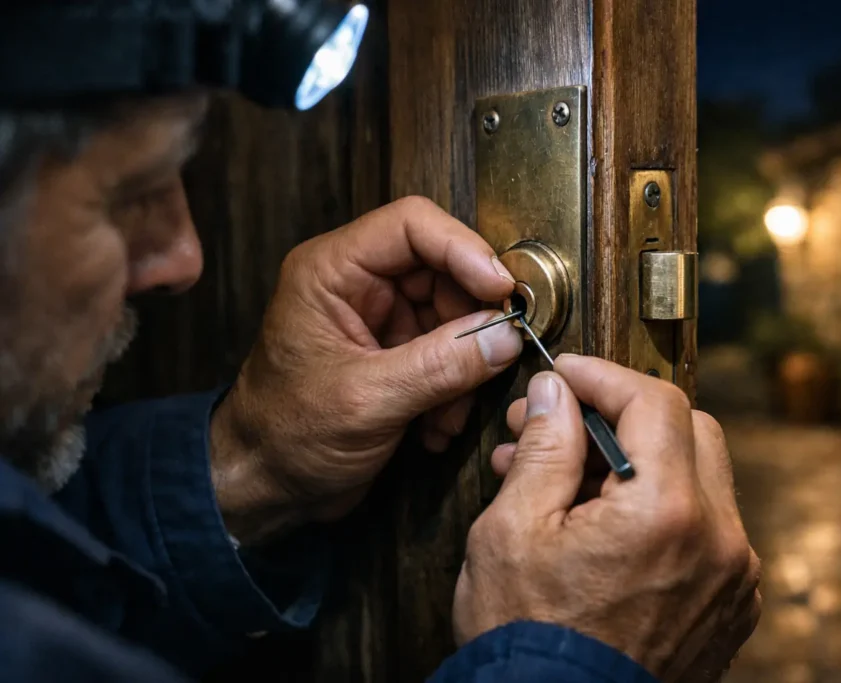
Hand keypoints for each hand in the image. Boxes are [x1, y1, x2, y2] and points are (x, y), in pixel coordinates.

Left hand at [210, 197, 520, 542]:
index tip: (502, 290)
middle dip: (471, 321)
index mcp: (332, 271)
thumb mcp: (367, 401)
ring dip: (465, 368)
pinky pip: (449, 354)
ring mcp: (380, 320)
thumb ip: (440, 366)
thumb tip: (505, 336)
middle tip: (492, 360)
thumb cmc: (285, 437)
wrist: (264, 487)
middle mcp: (358, 285)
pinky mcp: (397, 355)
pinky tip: (437, 429)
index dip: (465, 249)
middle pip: (443, 271)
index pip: (412, 225)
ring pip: (454, 316)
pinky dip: (455, 390)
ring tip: (449, 415)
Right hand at [453, 355, 760, 681]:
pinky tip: (602, 523)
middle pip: (689, 431)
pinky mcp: (730, 606)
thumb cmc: (526, 640)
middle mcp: (720, 541)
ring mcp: (733, 578)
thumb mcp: (513, 531)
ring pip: (698, 479)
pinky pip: (705, 530)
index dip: (604, 376)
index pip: (654, 401)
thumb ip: (546, 447)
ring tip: (565, 481)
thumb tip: (556, 392)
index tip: (566, 376)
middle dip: (624, 415)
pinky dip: (660, 510)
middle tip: (562, 425)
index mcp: (667, 513)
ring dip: (638, 463)